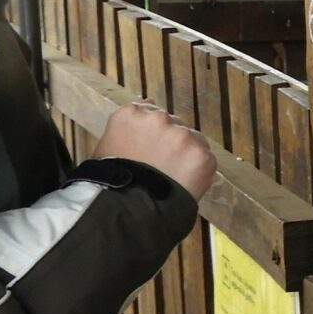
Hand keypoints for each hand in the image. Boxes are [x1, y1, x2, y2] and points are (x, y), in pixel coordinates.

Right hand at [95, 100, 215, 199]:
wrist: (128, 211)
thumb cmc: (109, 183)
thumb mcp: (106, 147)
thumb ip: (130, 124)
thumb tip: (149, 102)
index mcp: (131, 114)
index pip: (151, 113)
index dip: (152, 135)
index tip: (148, 151)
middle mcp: (158, 118)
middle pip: (174, 125)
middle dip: (170, 144)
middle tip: (160, 168)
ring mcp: (182, 136)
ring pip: (193, 141)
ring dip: (186, 156)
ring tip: (170, 179)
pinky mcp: (201, 155)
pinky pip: (205, 160)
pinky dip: (198, 173)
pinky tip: (183, 185)